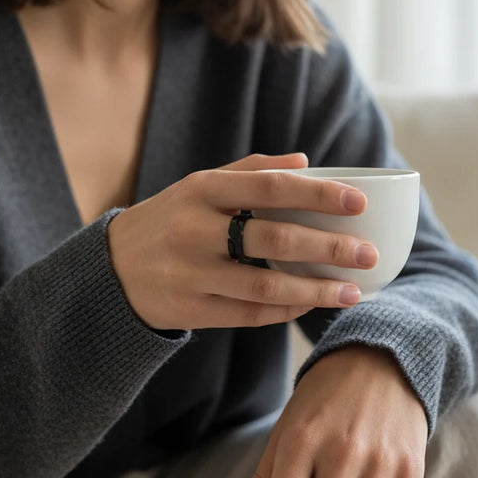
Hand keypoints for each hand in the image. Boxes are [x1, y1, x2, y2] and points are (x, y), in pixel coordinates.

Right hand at [107, 153, 380, 330]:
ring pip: (265, 286)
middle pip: (274, 240)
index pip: (270, 188)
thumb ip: (250, 171)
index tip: (359, 204)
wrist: (110, 270)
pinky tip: (312, 304)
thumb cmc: (170, 220)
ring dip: (315, 290)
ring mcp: (191, 273)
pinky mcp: (190, 309)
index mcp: (202, 189)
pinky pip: (249, 314)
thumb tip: (306, 163)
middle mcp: (195, 229)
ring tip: (351, 291)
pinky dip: (286, 310)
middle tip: (367, 254)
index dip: (319, 196)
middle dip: (328, 248)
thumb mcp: (198, 186)